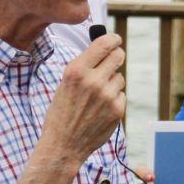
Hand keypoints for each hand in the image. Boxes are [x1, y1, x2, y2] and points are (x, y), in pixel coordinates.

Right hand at [40, 34, 124, 164]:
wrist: (63, 144)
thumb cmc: (62, 112)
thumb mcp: (65, 83)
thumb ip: (84, 66)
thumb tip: (105, 48)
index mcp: (76, 70)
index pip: (104, 43)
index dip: (113, 39)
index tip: (115, 40)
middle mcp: (93, 80)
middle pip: (118, 55)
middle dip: (116, 56)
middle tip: (112, 61)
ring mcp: (107, 95)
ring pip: (120, 77)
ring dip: (112, 82)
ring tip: (96, 96)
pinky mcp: (117, 109)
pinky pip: (121, 94)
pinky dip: (114, 99)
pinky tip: (100, 109)